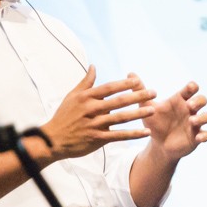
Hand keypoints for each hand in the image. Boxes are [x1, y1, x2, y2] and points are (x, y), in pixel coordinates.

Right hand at [35, 66, 153, 161]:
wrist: (53, 140)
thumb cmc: (64, 116)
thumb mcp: (72, 96)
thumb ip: (86, 82)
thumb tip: (94, 66)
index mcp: (86, 97)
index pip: (109, 88)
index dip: (124, 84)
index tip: (138, 80)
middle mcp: (92, 109)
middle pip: (119, 101)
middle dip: (138, 96)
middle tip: (154, 92)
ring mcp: (95, 124)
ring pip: (121, 118)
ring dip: (138, 114)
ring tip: (153, 110)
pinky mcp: (98, 139)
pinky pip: (119, 136)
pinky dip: (133, 134)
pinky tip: (145, 132)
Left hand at [143, 80, 206, 160]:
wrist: (159, 145)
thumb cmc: (155, 123)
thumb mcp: (147, 107)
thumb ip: (140, 91)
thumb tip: (130, 73)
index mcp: (180, 101)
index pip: (191, 89)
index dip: (192, 87)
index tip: (190, 87)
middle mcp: (190, 110)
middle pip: (202, 100)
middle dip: (199, 101)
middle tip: (190, 105)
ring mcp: (195, 124)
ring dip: (202, 117)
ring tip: (192, 121)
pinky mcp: (196, 137)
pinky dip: (205, 136)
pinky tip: (198, 138)